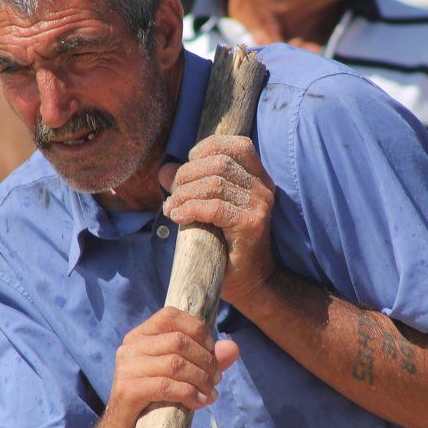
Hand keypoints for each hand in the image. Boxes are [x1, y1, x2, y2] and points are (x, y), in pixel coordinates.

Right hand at [107, 307, 238, 425]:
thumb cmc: (154, 403)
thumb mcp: (182, 377)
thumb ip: (206, 360)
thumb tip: (232, 348)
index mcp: (140, 336)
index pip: (170, 315)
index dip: (197, 329)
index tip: (212, 350)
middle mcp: (130, 347)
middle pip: (178, 341)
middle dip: (206, 360)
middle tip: (216, 379)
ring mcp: (126, 368)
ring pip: (175, 363)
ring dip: (201, 379)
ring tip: (210, 393)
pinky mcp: (127, 391)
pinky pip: (166, 386)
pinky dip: (189, 394)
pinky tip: (199, 403)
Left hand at [160, 136, 276, 309]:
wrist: (251, 282)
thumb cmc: (227, 245)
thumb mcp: (207, 210)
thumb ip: (189, 186)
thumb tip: (164, 170)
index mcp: (258, 178)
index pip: (237, 145)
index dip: (208, 148)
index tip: (188, 164)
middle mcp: (263, 187)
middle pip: (218, 163)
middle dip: (187, 176)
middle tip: (173, 197)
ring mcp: (259, 205)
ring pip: (214, 184)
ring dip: (185, 194)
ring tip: (172, 209)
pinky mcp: (251, 224)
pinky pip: (215, 207)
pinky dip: (191, 209)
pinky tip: (179, 217)